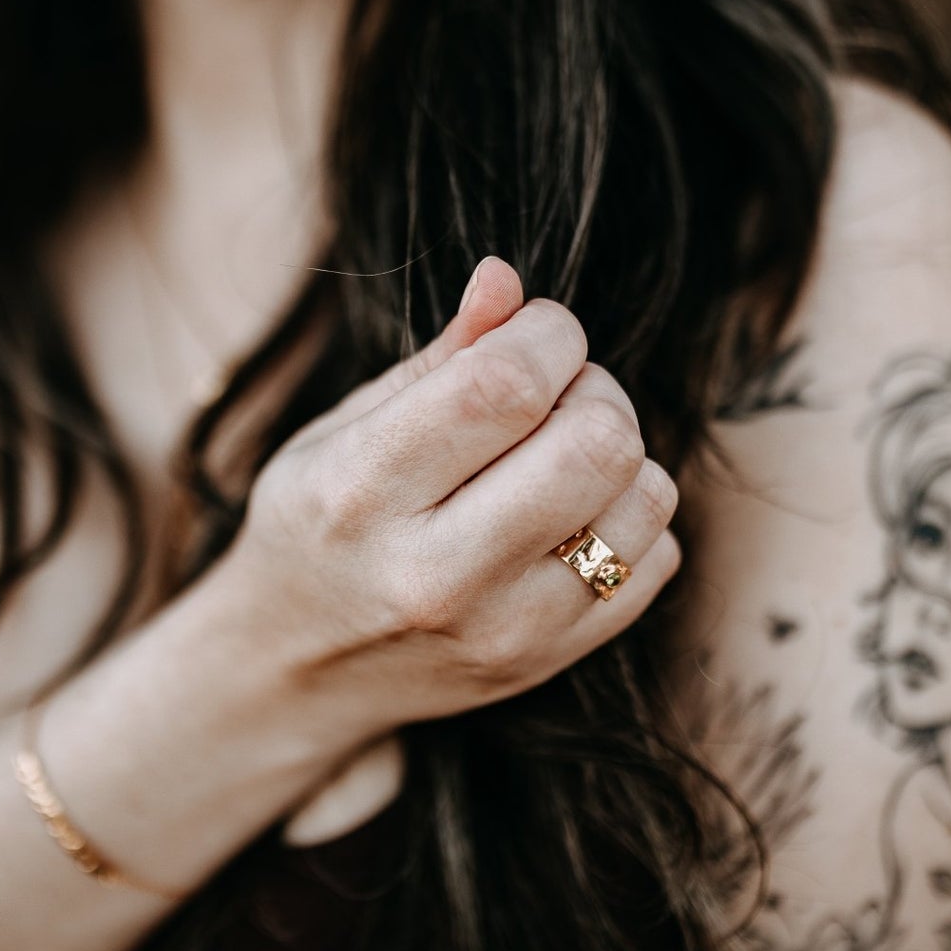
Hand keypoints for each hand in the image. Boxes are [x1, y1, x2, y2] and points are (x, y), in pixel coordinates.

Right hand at [213, 256, 683, 746]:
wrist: (295, 671)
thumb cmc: (319, 524)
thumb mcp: (342, 429)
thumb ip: (438, 358)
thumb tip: (507, 280)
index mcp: (361, 493)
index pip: (505, 387)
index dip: (546, 335)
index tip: (533, 333)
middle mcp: (434, 574)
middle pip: (595, 444)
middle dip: (591, 390)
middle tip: (552, 397)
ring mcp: (501, 630)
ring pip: (644, 497)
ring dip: (619, 454)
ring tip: (559, 457)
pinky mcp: (549, 662)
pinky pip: (656, 558)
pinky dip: (628, 519)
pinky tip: (568, 519)